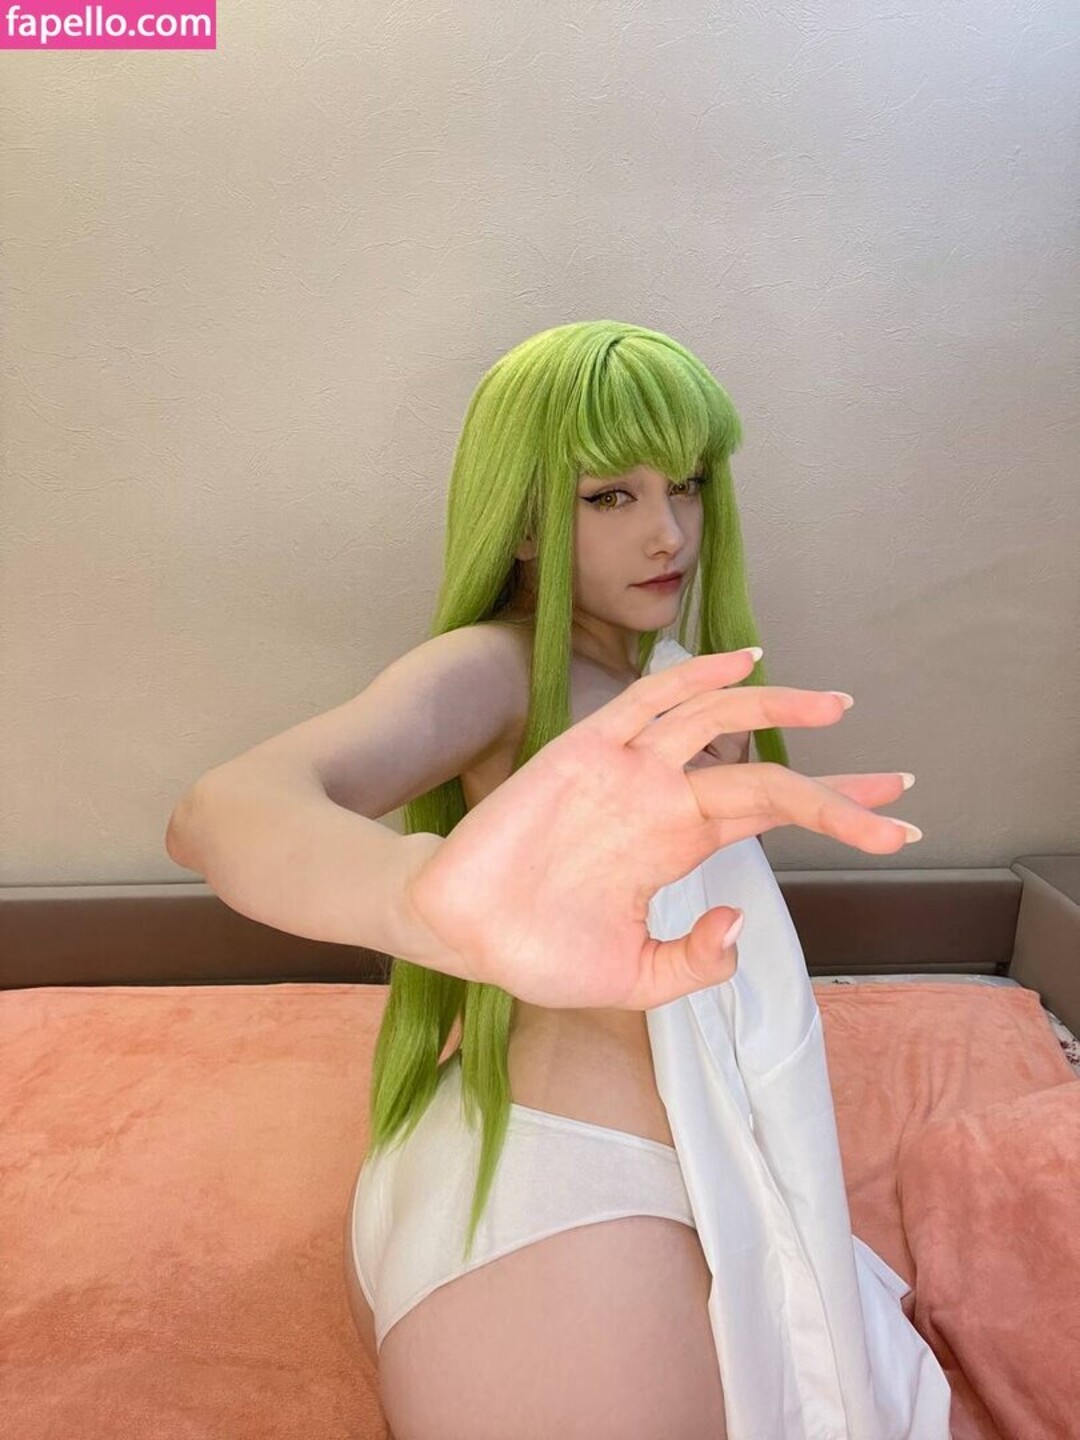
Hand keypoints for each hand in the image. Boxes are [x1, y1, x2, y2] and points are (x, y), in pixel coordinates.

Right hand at [401, 649, 918, 1011]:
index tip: (896, 826)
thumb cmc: (538, 952)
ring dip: (778, 707)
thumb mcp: (636, 980)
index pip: (771, 814)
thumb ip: (695, 962)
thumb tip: (741, 931)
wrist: (461, 932)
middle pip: (764, 772)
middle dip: (836, 782)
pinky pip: (648, 700)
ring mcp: (629, 771)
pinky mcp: (586, 750)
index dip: (837, 814)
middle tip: (902, 786)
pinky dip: (695, 675)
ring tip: (837, 708)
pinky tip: (742, 662)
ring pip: (718, 720)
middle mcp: (664, 800)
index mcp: (678, 845)